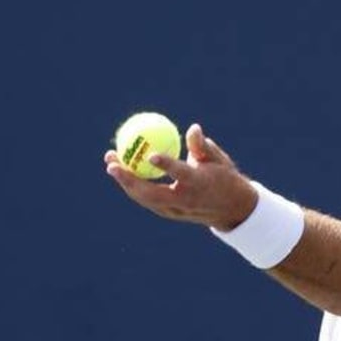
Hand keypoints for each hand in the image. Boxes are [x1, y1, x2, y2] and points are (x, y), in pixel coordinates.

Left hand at [104, 123, 259, 230]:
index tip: (150, 154)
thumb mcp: (219, 159)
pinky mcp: (167, 212)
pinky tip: (121, 169)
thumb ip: (202, 146)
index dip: (165, 165)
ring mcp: (173, 210)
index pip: (180, 174)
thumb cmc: (223, 177)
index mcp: (198, 184)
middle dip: (129, 179)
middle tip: (112, 161)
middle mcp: (183, 201)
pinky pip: (145, 198)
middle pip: (151, 193)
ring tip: (110, 161)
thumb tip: (193, 128)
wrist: (230, 210)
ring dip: (124, 181)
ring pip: (143, 198)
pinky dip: (132, 185)